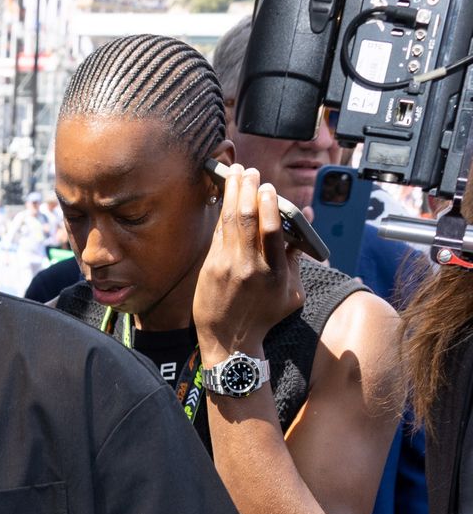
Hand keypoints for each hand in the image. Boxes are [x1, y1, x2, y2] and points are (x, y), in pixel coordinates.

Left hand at [193, 164, 303, 363]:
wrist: (230, 341)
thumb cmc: (263, 317)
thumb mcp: (291, 294)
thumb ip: (296, 260)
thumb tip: (301, 227)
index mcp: (275, 273)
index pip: (272, 230)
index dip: (269, 205)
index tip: (268, 188)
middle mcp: (250, 267)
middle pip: (247, 219)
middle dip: (248, 190)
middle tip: (249, 171)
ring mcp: (228, 267)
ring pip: (230, 221)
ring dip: (232, 193)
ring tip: (235, 173)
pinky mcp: (211, 268)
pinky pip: (218, 233)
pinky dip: (222, 212)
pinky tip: (225, 196)